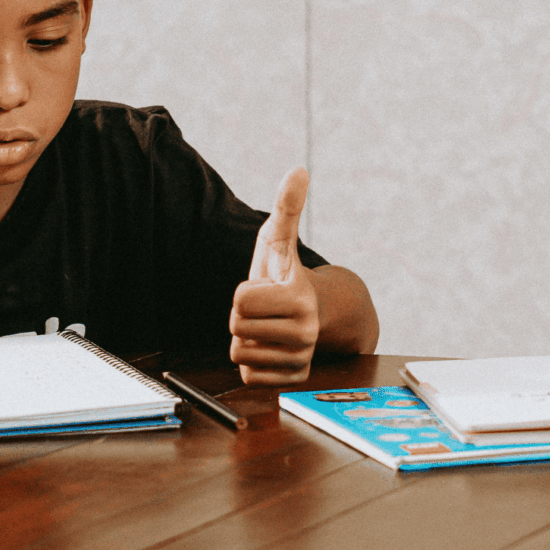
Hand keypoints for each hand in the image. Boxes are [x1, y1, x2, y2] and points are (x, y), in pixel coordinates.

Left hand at [229, 168, 319, 384]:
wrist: (312, 312)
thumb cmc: (285, 273)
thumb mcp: (279, 239)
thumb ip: (286, 205)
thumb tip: (298, 169)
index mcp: (300, 296)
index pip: (239, 300)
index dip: (244, 291)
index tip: (264, 287)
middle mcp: (305, 331)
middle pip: (237, 328)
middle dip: (242, 316)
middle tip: (263, 308)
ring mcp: (300, 358)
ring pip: (240, 354)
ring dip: (246, 339)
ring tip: (267, 326)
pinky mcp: (292, 379)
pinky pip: (248, 377)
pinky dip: (253, 363)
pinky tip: (269, 347)